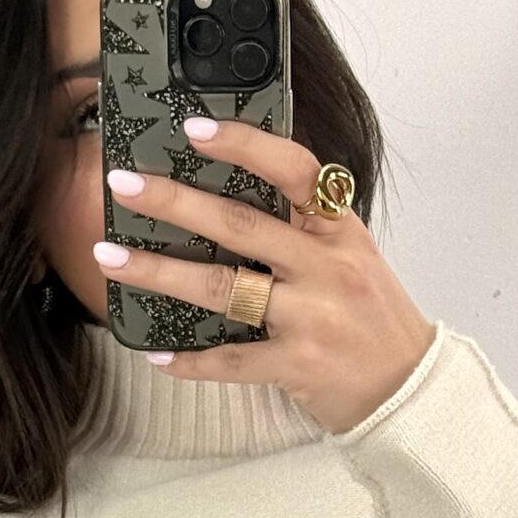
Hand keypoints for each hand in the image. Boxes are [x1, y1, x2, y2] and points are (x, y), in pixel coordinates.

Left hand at [94, 117, 436, 436]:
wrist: (408, 388)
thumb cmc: (372, 319)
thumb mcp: (351, 257)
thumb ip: (306, 227)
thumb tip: (231, 194)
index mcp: (340, 230)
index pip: (293, 170)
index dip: (243, 145)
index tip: (192, 128)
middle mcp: (327, 267)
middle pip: (240, 224)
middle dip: (174, 202)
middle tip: (123, 185)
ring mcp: (312, 317)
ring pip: (224, 288)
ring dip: (160, 272)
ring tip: (110, 258)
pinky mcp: (297, 366)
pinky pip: (232, 360)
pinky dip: (191, 360)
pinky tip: (156, 354)